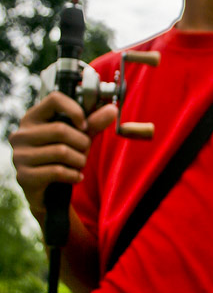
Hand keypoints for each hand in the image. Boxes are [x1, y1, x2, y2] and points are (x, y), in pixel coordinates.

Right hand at [9, 93, 116, 220]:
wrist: (48, 193)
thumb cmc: (62, 159)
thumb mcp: (78, 137)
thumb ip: (93, 124)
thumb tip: (112, 109)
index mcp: (32, 118)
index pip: (54, 99)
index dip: (75, 110)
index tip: (85, 126)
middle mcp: (21, 135)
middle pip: (60, 129)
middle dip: (82, 142)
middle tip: (85, 151)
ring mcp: (20, 156)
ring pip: (61, 151)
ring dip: (79, 160)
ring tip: (80, 164)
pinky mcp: (24, 176)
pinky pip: (57, 171)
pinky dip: (73, 175)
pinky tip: (76, 177)